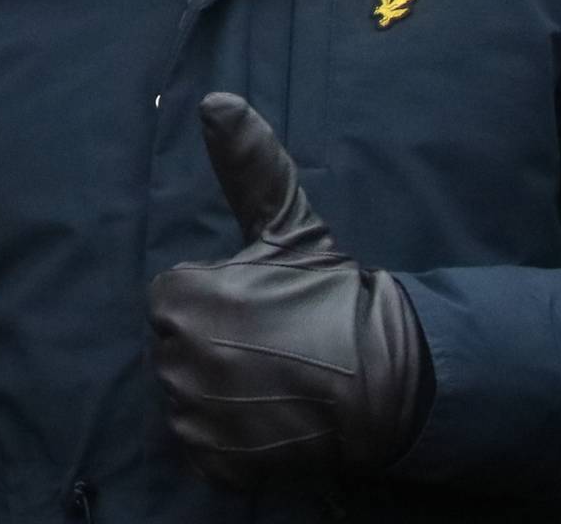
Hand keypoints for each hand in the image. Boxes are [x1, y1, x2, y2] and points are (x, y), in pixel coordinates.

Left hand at [148, 93, 429, 484]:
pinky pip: (201, 445)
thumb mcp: (290, 227)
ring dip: (219, 390)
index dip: (215, 300)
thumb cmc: (335, 298)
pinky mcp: (214, 460)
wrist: (388, 378)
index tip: (258, 307)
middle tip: (270, 344)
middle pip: (174, 347)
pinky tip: (266, 416)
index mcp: (184, 297)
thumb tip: (214, 100)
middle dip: (213, 344)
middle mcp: (179, 358)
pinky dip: (228, 437)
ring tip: (272, 379)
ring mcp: (195, 414)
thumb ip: (247, 165)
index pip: (172, 298)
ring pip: (185, 396)